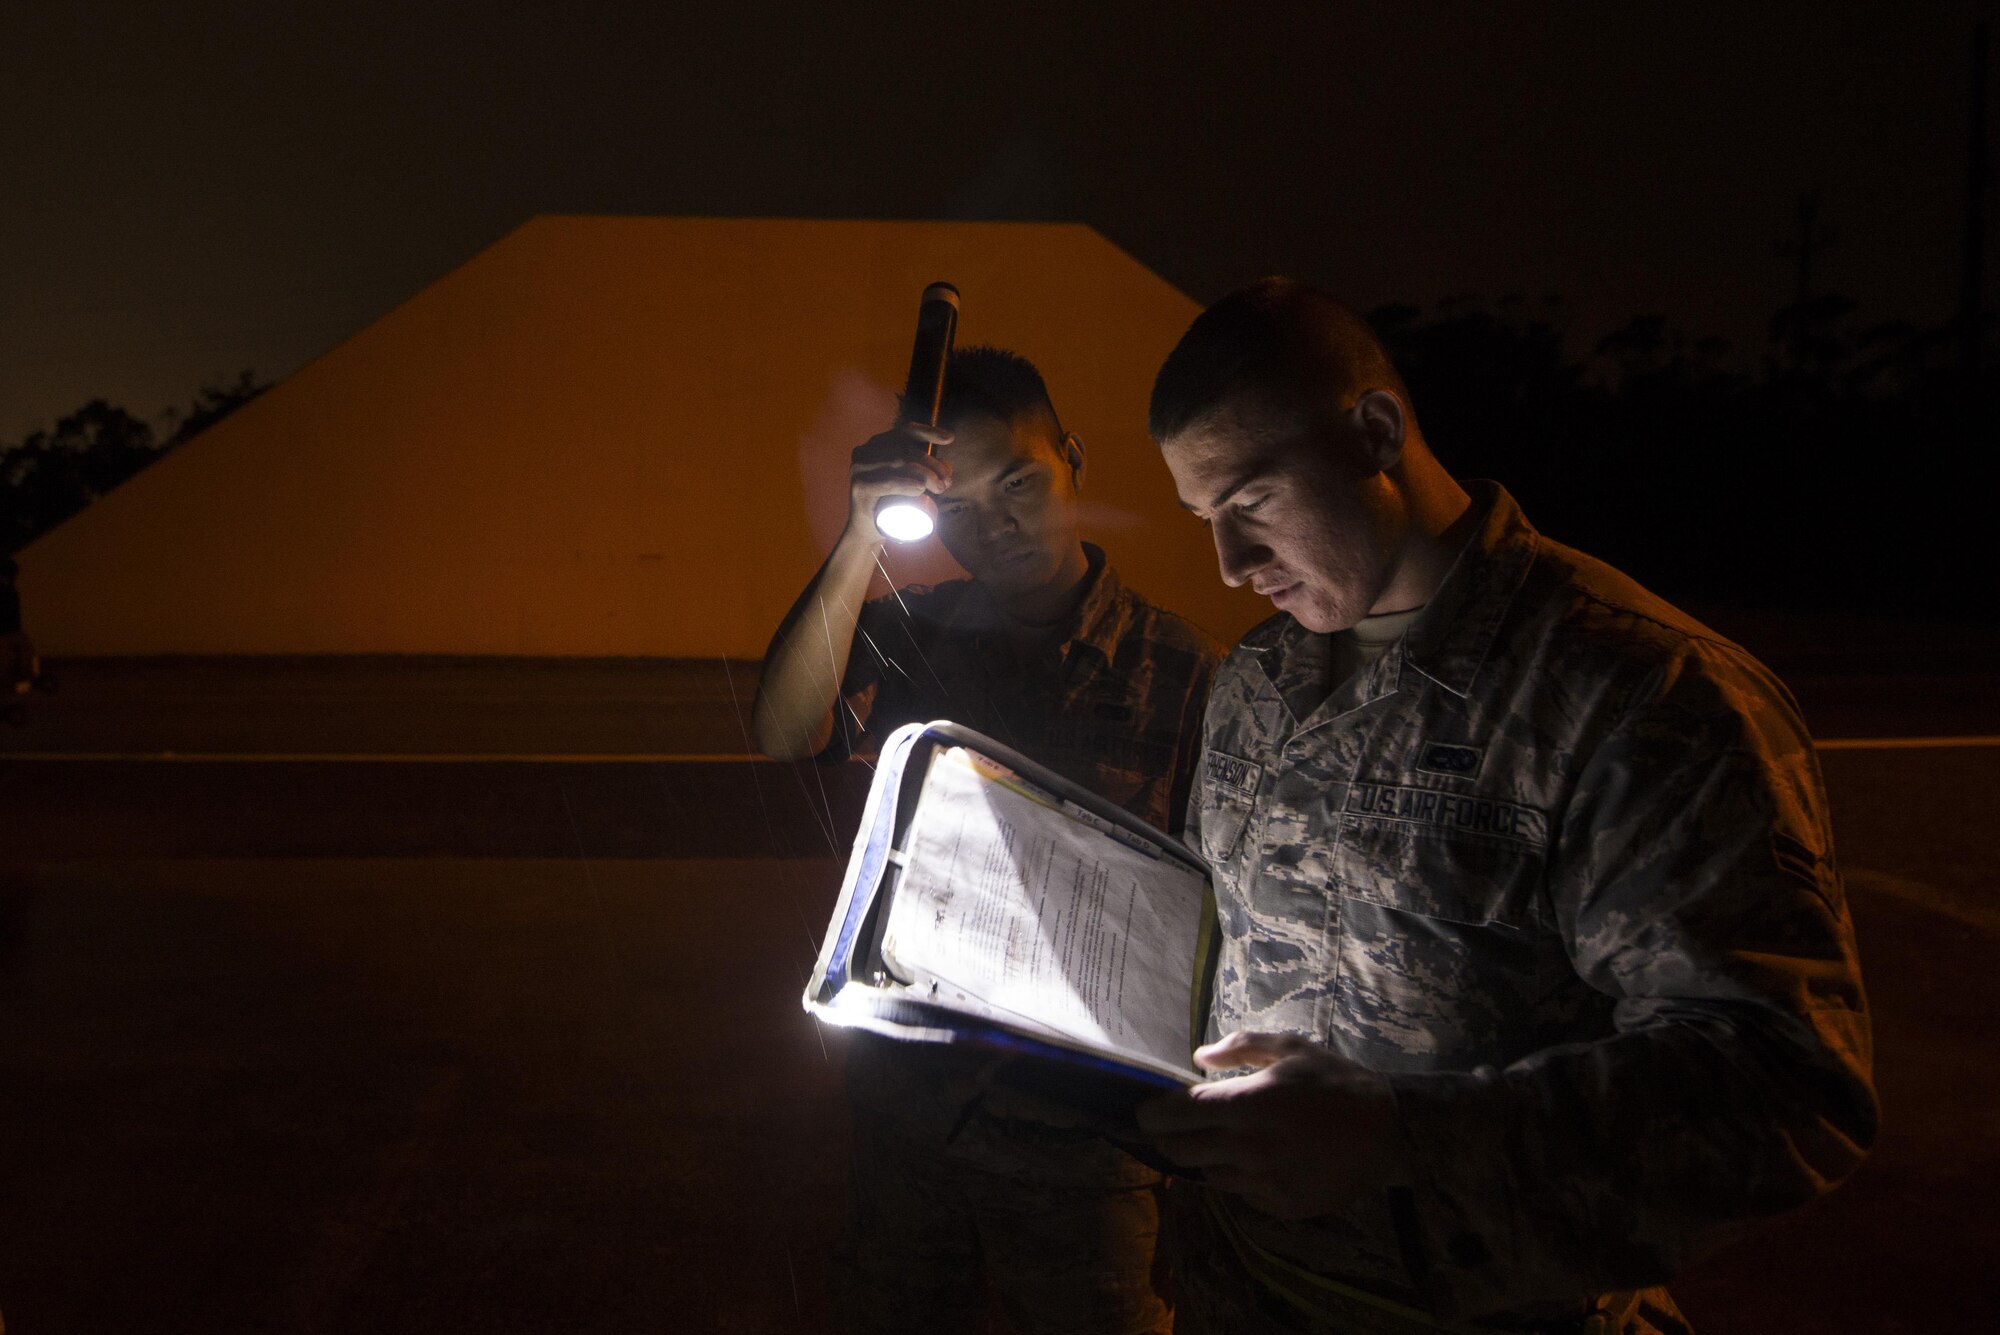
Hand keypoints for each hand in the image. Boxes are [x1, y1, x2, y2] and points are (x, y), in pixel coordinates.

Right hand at [845, 424, 953, 543]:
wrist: (867, 531)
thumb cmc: (890, 504)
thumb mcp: (906, 481)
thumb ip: (924, 470)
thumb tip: (947, 465)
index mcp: (876, 444)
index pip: (905, 431)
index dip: (929, 431)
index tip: (950, 439)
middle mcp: (864, 453)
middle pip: (905, 451)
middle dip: (932, 463)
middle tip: (947, 482)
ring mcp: (859, 470)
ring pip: (898, 464)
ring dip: (925, 474)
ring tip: (940, 488)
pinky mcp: (859, 489)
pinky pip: (886, 483)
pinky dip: (905, 484)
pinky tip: (920, 488)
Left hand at [1136, 1031, 1409, 1218]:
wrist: (1388, 1133)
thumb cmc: (1336, 1083)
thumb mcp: (1291, 1048)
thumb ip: (1240, 1048)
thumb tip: (1199, 1058)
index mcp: (1246, 1104)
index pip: (1178, 1114)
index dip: (1151, 1115)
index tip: (1142, 1113)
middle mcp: (1247, 1147)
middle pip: (1182, 1152)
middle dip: (1167, 1140)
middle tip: (1169, 1130)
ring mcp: (1263, 1181)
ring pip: (1209, 1175)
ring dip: (1206, 1159)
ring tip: (1220, 1143)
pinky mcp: (1280, 1206)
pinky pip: (1242, 1193)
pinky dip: (1241, 1178)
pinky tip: (1258, 1161)